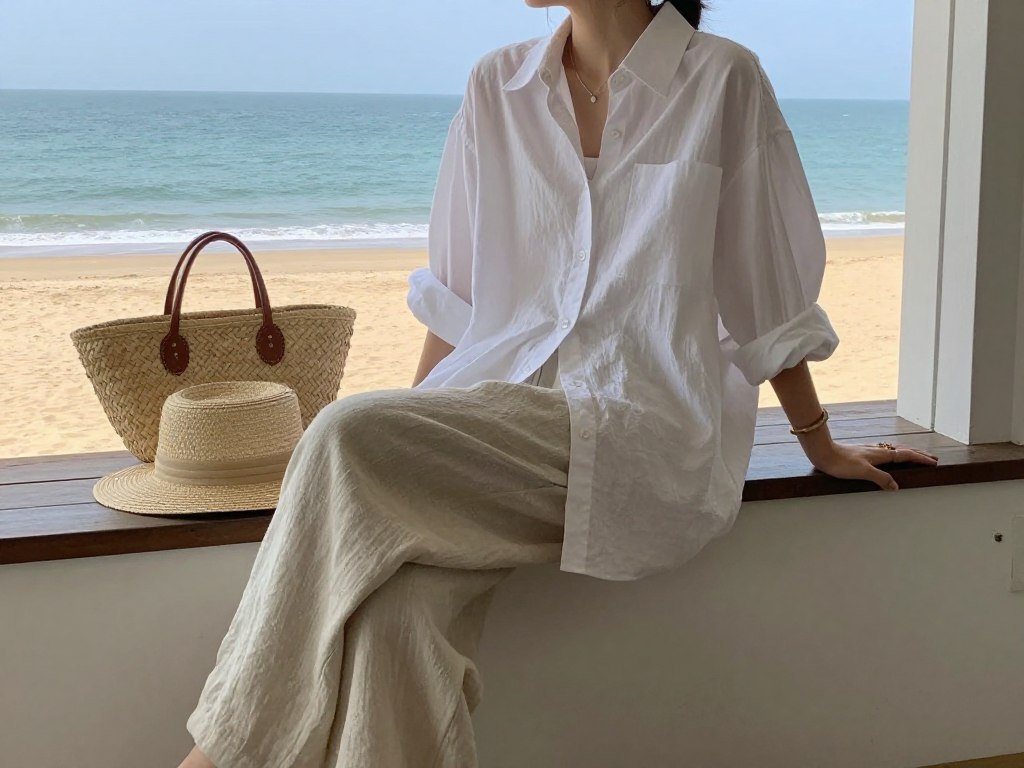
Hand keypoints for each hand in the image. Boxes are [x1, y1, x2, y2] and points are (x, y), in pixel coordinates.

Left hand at [809, 442, 938, 490]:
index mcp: (880, 454)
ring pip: (893, 451)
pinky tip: (887, 459)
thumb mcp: (863, 472)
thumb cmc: (841, 462)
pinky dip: (893, 456)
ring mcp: (869, 452)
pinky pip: (884, 454)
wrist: (822, 452)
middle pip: (902, 451)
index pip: (906, 455)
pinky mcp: (861, 454)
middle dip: (917, 455)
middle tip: (931, 459)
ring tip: (914, 458)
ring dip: (906, 454)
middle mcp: (877, 451)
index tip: (934, 462)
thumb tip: (896, 486)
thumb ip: (881, 478)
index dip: (920, 459)